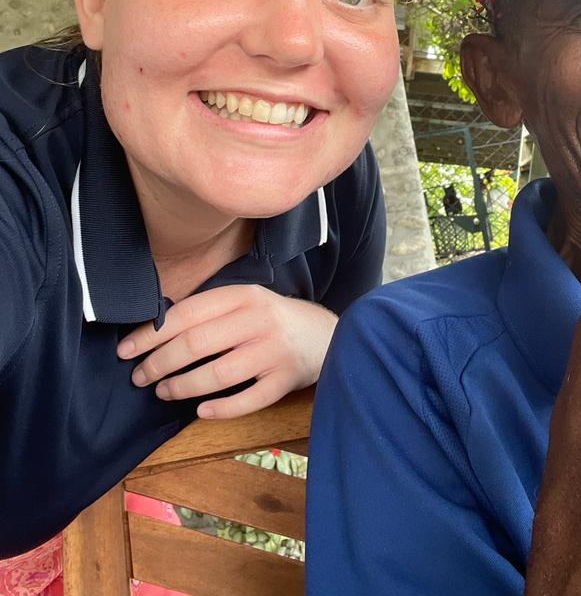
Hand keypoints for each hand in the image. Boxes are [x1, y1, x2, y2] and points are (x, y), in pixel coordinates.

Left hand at [116, 286, 337, 418]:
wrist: (325, 335)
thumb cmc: (272, 320)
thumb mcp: (244, 303)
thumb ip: (210, 312)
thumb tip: (155, 331)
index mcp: (242, 296)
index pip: (187, 313)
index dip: (151, 334)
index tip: (126, 350)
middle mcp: (258, 320)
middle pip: (197, 344)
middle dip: (159, 363)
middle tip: (140, 377)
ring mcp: (273, 351)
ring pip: (219, 374)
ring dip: (183, 386)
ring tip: (163, 392)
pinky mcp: (285, 380)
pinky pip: (248, 400)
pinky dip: (221, 409)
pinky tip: (201, 412)